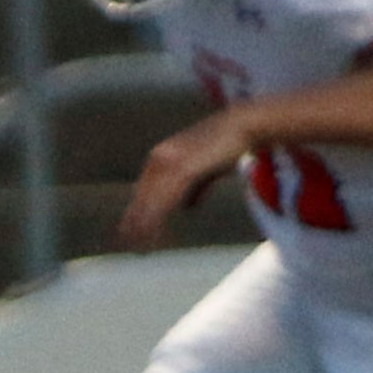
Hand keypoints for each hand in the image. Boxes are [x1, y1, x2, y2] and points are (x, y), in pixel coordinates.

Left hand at [119, 108, 255, 249]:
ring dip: (144, 226)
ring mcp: (170, 162)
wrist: (242, 125)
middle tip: (130, 247)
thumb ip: (195, 189)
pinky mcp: (184, 168)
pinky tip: (154, 232)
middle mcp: (160, 158)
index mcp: (162, 157)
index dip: (136, 213)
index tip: (130, 233)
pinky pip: (166, 199)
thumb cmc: (227, 146)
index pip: (143, 190)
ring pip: (151, 201)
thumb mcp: (205, 170)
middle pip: (141, 197)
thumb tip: (187, 208)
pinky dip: (158, 218)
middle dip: (135, 224)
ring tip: (140, 248)